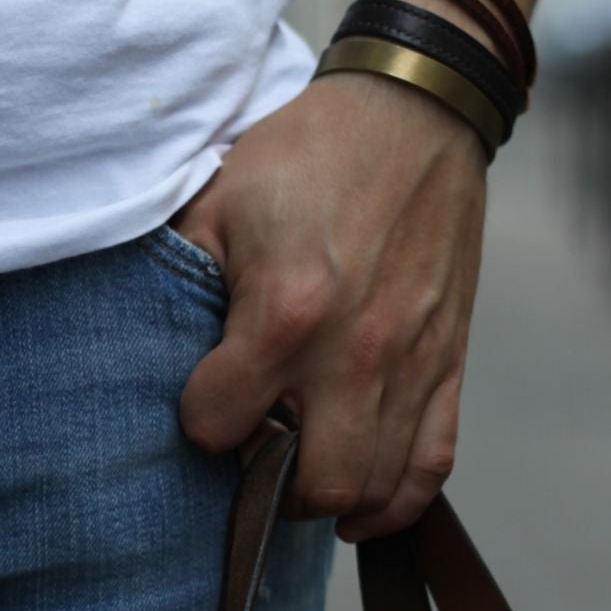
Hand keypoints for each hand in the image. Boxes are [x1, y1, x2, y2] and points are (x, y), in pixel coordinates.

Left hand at [170, 70, 487, 539]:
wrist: (415, 112)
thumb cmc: (309, 154)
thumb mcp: (220, 200)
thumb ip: (187, 281)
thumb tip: (161, 345)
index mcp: (286, 312)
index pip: (220, 425)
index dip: (200, 419)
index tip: (203, 397)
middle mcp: (355, 352)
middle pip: (316, 483)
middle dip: (272, 487)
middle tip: (256, 450)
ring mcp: (411, 362)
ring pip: (375, 487)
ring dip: (330, 496)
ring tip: (300, 472)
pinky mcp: (450, 360)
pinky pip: (432, 465)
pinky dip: (397, 497)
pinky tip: (362, 498)